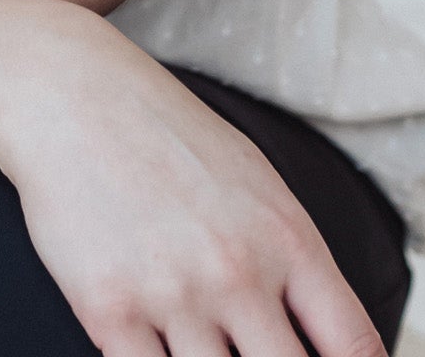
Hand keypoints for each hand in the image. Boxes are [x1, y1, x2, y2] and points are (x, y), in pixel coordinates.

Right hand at [0, 9, 385, 356]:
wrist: (70, 93)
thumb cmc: (165, 133)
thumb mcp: (255, 181)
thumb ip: (294, 263)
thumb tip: (323, 340)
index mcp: (287, 240)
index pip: (353, 347)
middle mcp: (238, 274)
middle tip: (249, 349)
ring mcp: (174, 296)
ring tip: (201, 340)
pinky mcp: (109, 312)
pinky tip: (158, 349)